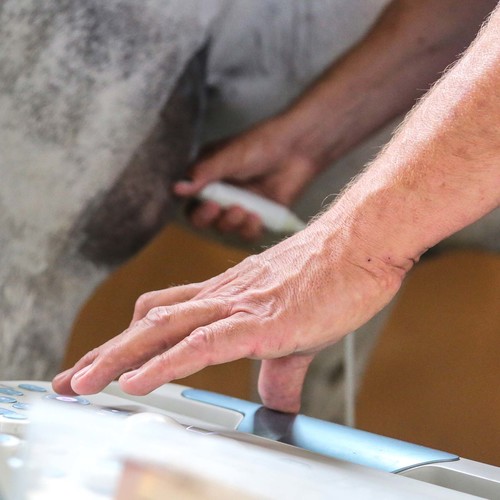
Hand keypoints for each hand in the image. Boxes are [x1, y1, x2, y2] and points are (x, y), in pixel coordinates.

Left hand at [53, 220, 403, 412]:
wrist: (361, 241)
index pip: (163, 315)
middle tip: (71, 378)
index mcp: (228, 295)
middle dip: (106, 352)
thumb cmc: (332, 275)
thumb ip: (277, 367)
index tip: (105, 361)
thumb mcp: (296, 329)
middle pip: (148, 322)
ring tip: (83, 384)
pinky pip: (200, 344)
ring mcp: (237, 306)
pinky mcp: (260, 321)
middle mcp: (222, 296)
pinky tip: (137, 383)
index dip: (130, 339)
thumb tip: (272, 401)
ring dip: (118, 358)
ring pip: (161, 330)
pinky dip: (164, 364)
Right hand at [174, 116, 321, 240]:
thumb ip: (204, 173)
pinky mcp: (259, 216)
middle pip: (205, 219)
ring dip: (232, 224)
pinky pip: (247, 232)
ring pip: (226, 228)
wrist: (298, 148)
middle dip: (212, 219)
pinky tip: (258, 217)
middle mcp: (221, 193)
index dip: (195, 208)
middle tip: (223, 209)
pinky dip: (250, 229)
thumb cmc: (262, 144)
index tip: (209, 204)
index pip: (191, 200)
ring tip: (245, 210)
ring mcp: (240, 205)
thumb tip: (176, 188)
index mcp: (208, 176)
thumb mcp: (229, 156)